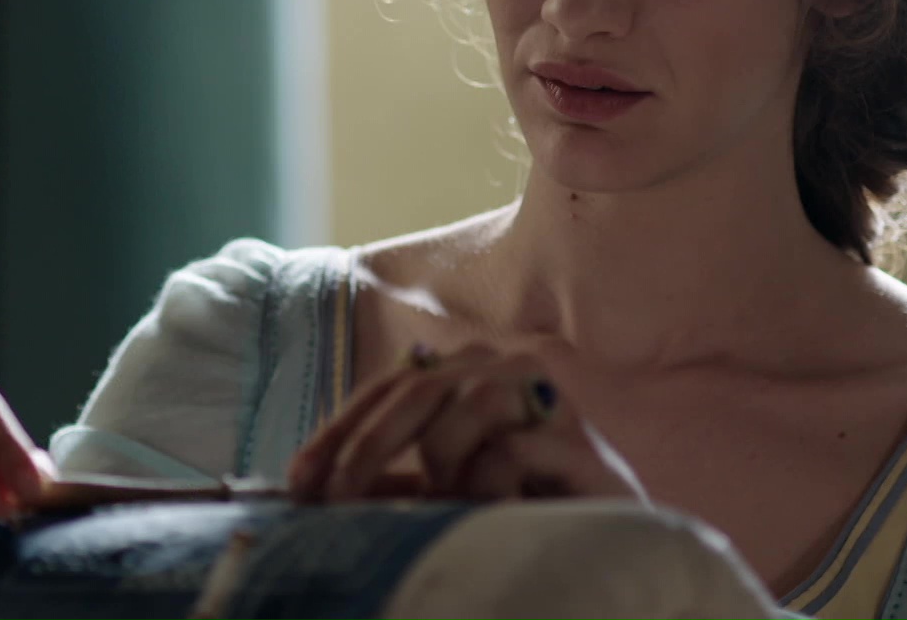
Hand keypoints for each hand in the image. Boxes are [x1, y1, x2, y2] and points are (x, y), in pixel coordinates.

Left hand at [286, 342, 647, 504]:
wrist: (609, 540)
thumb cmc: (516, 507)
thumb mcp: (441, 489)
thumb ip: (391, 480)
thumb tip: (311, 487)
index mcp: (463, 371)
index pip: (385, 387)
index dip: (337, 432)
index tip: (298, 483)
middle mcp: (502, 368)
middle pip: (416, 390)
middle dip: (366, 448)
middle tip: (339, 501)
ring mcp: (544, 398)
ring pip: (465, 404)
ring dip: (441, 462)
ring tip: (446, 501)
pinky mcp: (579, 441)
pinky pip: (508, 452)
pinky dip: (485, 485)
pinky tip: (487, 510)